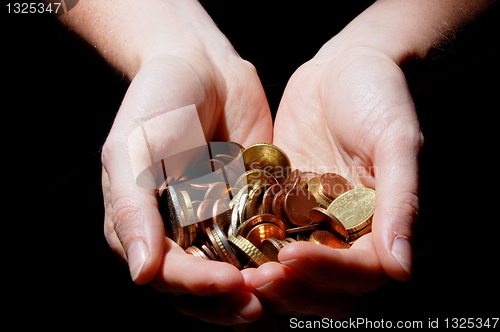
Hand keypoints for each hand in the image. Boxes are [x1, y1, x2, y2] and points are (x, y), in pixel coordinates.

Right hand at [101, 47, 271, 323]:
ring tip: (283, 297)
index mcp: (146, 228)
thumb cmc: (157, 103)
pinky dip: (279, 263)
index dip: (195, 286)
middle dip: (229, 303)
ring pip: (236, 278)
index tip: (227, 283)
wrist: (203, 67)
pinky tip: (300, 274)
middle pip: (202, 290)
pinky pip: (265, 245)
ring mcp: (219, 225)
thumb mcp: (131, 149)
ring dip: (257, 294)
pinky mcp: (253, 210)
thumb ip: (131, 208)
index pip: (168, 275)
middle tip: (260, 305)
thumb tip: (140, 273)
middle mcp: (182, 235)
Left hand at [246, 44, 422, 318]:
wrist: (344, 67)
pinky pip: (271, 240)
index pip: (363, 271)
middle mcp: (354, 237)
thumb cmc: (381, 95)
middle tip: (255, 279)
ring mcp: (318, 225)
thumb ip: (402, 200)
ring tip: (235, 275)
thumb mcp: (397, 140)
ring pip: (295, 273)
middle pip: (327, 286)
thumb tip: (402, 268)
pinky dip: (252, 253)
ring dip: (270, 280)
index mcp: (388, 228)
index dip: (328, 271)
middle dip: (292, 287)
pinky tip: (224, 253)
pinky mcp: (288, 210)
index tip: (292, 256)